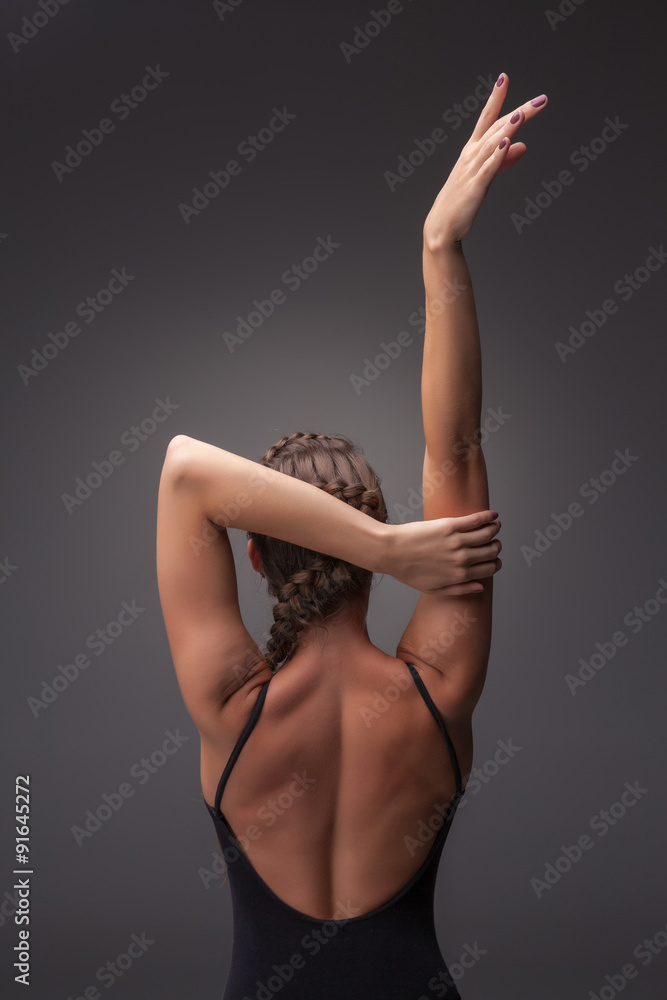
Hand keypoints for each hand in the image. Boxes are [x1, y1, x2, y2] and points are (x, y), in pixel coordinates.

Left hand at [384, 510, 501, 594]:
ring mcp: (457, 541)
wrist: (390, 551)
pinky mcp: (450, 526)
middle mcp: (462, 559)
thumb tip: (481, 587)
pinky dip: (488, 517)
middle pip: (492, 551)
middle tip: (494, 541)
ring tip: (494, 525)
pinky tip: (492, 515)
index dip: (496, 562)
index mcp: (459, 575)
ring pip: (488, 534)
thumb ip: (459, 590)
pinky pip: (476, 520)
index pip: (490, 568)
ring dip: (495, 529)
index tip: (494, 557)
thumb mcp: (433, 589)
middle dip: (497, 546)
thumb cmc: (407, 571)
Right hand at [423, 72, 547, 248]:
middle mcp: (472, 155)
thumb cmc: (462, 198)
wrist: (443, 224)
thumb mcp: (486, 175)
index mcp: (474, 149)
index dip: (496, 98)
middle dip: (519, 112)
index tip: (504, 77)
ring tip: (521, 114)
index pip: (487, 118)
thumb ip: (505, 160)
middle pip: (497, 128)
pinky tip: (507, 143)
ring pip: (493, 145)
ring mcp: (473, 170)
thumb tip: (523, 146)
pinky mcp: (475, 187)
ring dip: (507, 128)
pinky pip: (488, 169)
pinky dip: (497, 156)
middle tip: (541, 100)